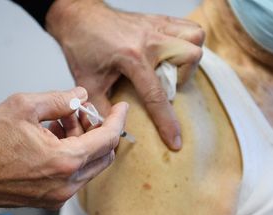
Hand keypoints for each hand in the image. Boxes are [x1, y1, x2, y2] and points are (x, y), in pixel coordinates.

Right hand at [0, 87, 127, 209]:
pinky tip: (54, 138)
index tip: (122, 108)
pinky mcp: (49, 198)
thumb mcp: (24, 106)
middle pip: (103, 154)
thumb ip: (60, 99)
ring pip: (89, 165)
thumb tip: (80, 95)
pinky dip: (73, 154)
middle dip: (97, 129)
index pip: (108, 138)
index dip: (117, 120)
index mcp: (65, 161)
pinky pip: (74, 175)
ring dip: (83, 141)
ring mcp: (58, 195)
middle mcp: (66, 183)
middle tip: (80, 112)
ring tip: (60, 121)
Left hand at [45, 0, 203, 149]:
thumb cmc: (81, 45)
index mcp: (132, 57)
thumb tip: (113, 130)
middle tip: (167, 84)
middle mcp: (149, 39)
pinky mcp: (156, 19)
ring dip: (189, 56)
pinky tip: (173, 51)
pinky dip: (187, 40)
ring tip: (173, 67)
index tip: (175, 140)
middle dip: (184, 77)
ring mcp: (155, 25)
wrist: (77, 15)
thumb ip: (101, 109)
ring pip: (195, 36)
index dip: (167, 122)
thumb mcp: (88, 82)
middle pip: (191, 56)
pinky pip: (186, 25)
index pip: (157, 95)